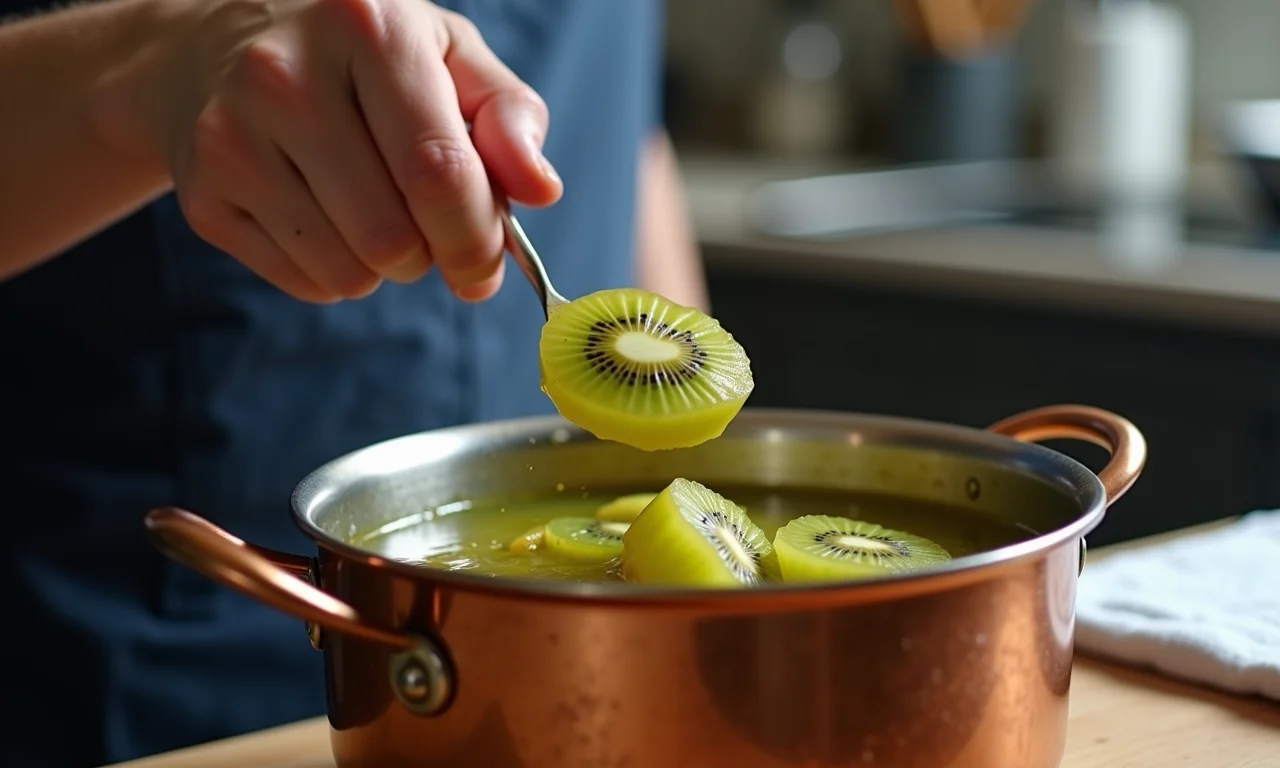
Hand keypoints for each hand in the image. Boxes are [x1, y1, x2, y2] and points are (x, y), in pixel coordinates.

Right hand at [113, 0, 561, 302]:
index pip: (439, 172)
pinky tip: (324, 217)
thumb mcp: (445, 53)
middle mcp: (285, 75)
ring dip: (385, 267)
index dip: (476, 237)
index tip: (486, 261)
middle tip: (426, 226)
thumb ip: (508, 116)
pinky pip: (307, 285)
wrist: (211, 49)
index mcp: (367, 27)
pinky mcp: (202, 195)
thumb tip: (541, 190)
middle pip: (393, 237)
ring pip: (350, 271)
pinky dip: (337, 273)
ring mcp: (231, 137)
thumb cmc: (359, 57)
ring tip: (372, 211)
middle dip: (432, 255)